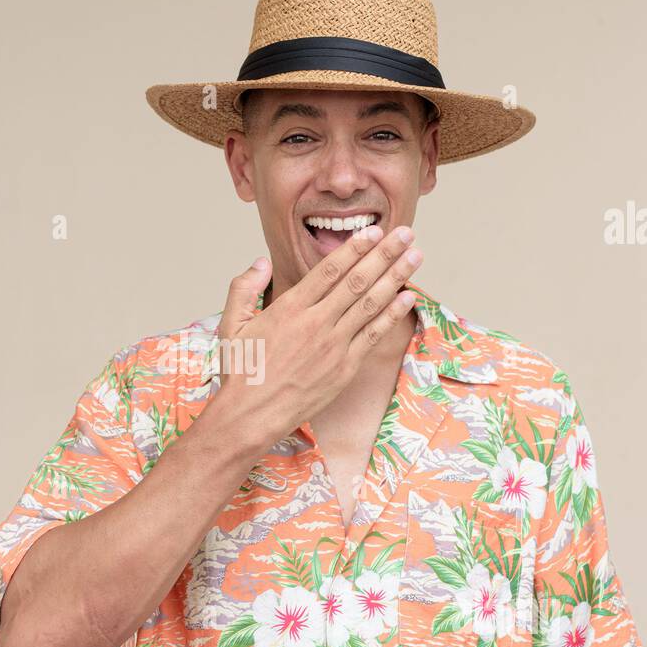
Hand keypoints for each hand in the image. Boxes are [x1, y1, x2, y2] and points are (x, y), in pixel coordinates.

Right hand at [211, 225, 421, 447]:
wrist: (250, 416)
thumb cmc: (240, 372)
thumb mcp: (231, 324)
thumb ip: (244, 288)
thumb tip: (262, 262)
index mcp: (289, 309)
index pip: (330, 270)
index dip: (355, 247)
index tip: (373, 230)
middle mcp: (316, 323)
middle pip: (358, 280)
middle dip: (385, 254)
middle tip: (406, 234)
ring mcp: (333, 346)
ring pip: (371, 304)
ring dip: (396, 277)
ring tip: (415, 256)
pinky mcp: (344, 368)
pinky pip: (373, 335)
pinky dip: (392, 314)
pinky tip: (407, 297)